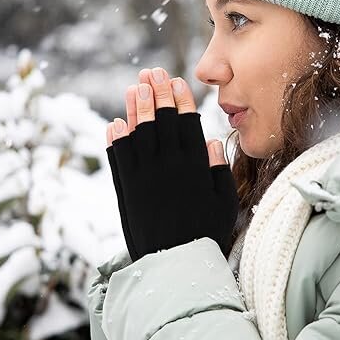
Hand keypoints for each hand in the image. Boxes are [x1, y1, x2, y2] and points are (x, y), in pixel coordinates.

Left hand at [105, 67, 238, 261]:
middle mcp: (166, 167)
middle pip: (159, 122)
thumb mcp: (224, 203)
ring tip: (133, 87)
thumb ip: (219, 171)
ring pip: (136, 135)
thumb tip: (213, 142)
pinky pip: (118, 160)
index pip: (185, 124)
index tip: (177, 82)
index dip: (180, 100)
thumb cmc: (206, 234)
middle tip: (152, 73)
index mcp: (192, 167)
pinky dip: (115, 141)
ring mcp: (143, 177)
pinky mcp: (126, 191)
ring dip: (134, 109)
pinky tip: (114, 124)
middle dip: (156, 94)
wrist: (175, 266)